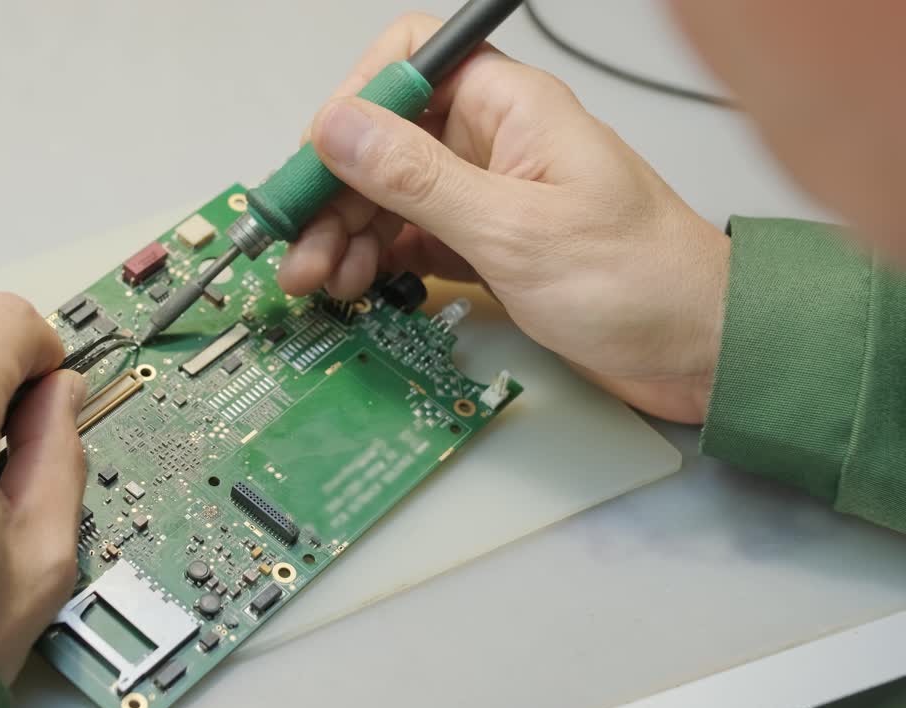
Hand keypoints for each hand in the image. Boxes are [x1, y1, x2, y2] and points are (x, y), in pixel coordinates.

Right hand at [276, 14, 729, 422]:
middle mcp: (489, 143)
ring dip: (345, 234)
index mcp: (509, 108)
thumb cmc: (642, 280)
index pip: (408, 65)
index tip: (320, 163)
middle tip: (301, 246)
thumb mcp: (516, 229)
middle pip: (382, 142)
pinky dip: (376, 261)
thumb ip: (419, 178)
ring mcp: (482, 196)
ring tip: (323, 278)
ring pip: (386, 196)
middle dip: (334, 193)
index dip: (355, 105)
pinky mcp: (480, 246)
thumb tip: (340, 128)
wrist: (698, 351)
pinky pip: (408, 239)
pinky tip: (358, 284)